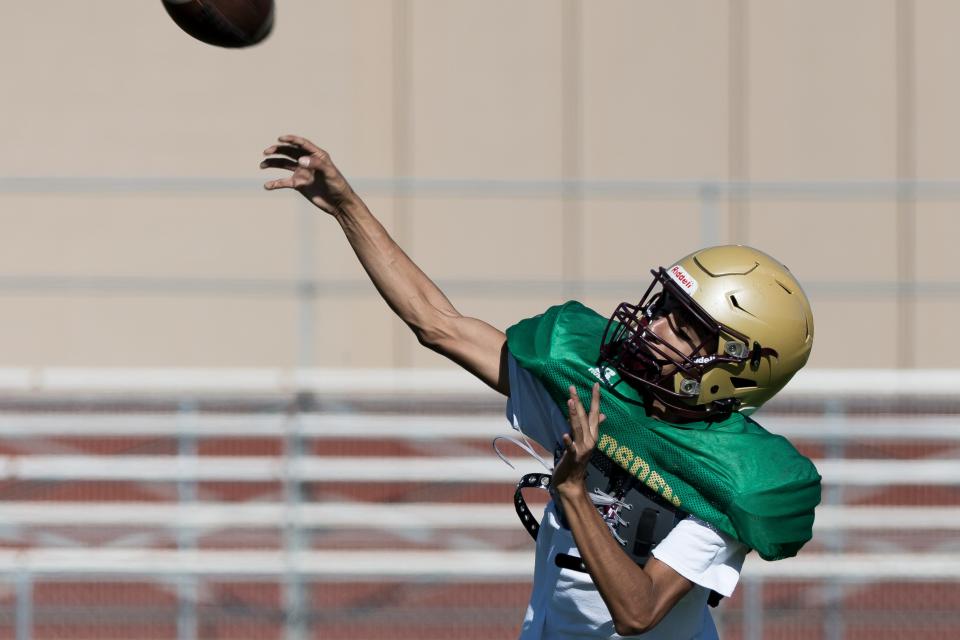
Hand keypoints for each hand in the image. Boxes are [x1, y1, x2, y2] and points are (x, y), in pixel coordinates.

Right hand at [260, 135, 356, 214]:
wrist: (339, 203)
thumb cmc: (338, 185)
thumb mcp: (330, 173)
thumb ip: (316, 164)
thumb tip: (300, 160)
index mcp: (317, 155)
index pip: (301, 144)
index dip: (290, 140)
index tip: (280, 139)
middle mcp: (308, 161)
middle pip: (289, 152)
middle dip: (277, 150)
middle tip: (266, 152)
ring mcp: (302, 172)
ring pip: (284, 164)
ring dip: (273, 163)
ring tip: (262, 165)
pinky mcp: (299, 184)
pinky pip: (284, 182)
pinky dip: (275, 183)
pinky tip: (267, 186)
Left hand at [552, 383, 605, 498]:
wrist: (571, 482)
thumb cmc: (576, 461)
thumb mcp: (585, 442)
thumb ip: (592, 427)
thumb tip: (602, 415)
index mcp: (592, 435)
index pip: (595, 413)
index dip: (595, 399)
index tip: (595, 384)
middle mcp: (589, 440)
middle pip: (584, 418)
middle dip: (579, 402)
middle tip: (572, 387)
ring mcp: (582, 449)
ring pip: (578, 428)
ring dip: (573, 414)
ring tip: (570, 401)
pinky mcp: (573, 457)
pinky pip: (571, 448)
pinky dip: (568, 441)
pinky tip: (564, 434)